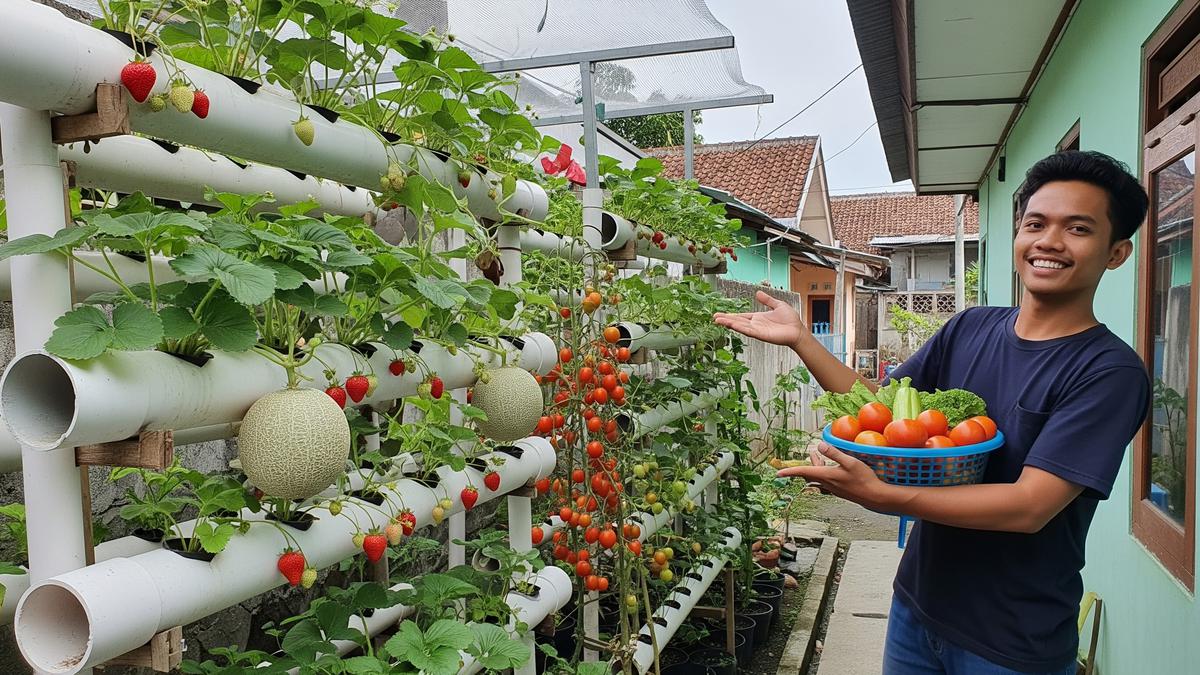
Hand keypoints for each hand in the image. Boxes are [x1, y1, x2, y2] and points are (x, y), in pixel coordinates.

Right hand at [712, 290, 807, 347]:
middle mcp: (755, 324)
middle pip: (737, 321)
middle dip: (725, 319)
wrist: (797, 330)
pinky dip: (740, 328)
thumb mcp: (777, 305)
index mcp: (757, 318)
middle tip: (714, 318)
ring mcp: (757, 330)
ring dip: (729, 323)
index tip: (720, 314)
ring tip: (718, 321)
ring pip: (740, 326)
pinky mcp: (761, 335)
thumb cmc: (790, 320)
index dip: (730, 315)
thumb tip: (758, 293)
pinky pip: (749, 331)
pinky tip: (732, 325)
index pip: (741, 316)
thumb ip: (767, 300)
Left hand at [776, 443, 893, 511]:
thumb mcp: (850, 462)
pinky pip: (825, 481)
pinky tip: (832, 468)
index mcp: (826, 476)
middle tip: (810, 453)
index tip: (778, 474)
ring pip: (817, 477)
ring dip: (815, 467)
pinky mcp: (839, 491)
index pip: (803, 472)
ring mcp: (833, 489)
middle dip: (806, 463)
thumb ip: (834, 453)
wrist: (875, 497)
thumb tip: (819, 445)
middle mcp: (826, 484)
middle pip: (809, 473)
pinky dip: (824, 472)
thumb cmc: (864, 479)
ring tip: (819, 456)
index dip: (790, 472)